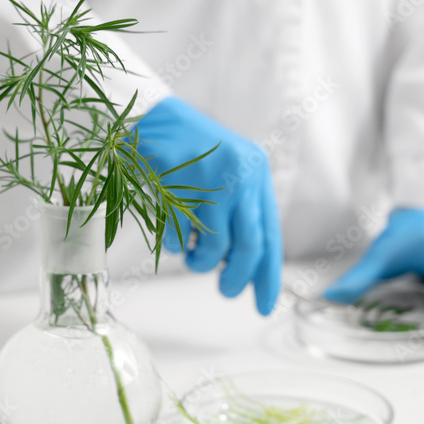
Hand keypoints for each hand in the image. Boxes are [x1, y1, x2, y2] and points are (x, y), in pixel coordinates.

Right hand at [135, 97, 281, 315]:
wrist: (153, 116)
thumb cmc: (190, 153)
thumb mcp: (227, 176)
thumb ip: (240, 214)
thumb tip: (241, 268)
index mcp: (256, 174)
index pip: (270, 235)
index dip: (268, 276)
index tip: (265, 307)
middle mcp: (239, 175)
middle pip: (249, 246)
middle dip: (237, 278)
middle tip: (226, 292)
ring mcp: (209, 179)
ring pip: (214, 246)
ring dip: (201, 262)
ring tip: (191, 254)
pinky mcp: (177, 182)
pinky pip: (178, 236)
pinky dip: (174, 245)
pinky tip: (172, 233)